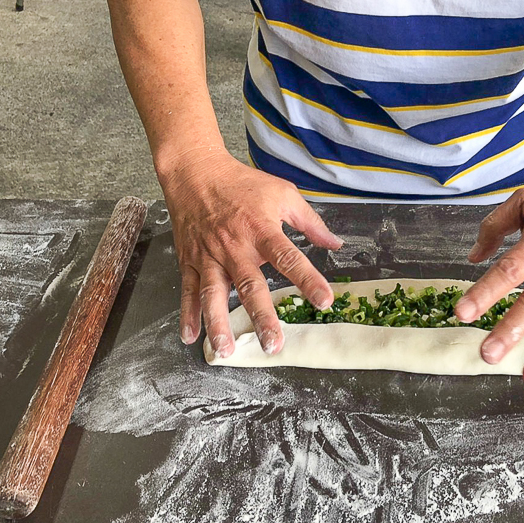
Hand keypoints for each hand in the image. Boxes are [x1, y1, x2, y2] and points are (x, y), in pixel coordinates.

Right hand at [160, 148, 342, 357]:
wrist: (196, 172)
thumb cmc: (243, 184)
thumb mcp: (283, 194)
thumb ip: (310, 222)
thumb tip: (336, 244)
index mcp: (262, 230)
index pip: (289, 257)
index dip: (308, 279)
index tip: (325, 301)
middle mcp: (235, 247)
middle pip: (250, 285)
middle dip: (262, 316)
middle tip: (273, 344)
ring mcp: (209, 256)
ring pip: (213, 293)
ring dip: (218, 323)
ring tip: (226, 350)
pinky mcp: (189, 260)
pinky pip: (187, 290)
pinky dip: (187, 314)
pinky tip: (191, 337)